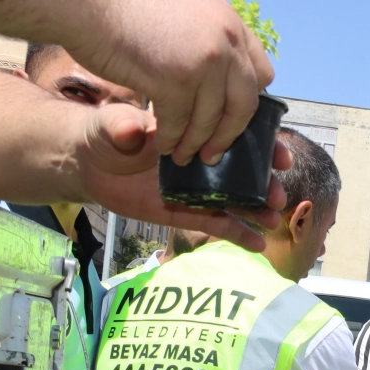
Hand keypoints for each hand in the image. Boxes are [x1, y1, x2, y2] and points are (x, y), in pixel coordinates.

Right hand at [66, 0, 276, 165]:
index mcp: (231, 24)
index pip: (261, 73)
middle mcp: (225, 43)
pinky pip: (180, 124)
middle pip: (244, 105)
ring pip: (210, 120)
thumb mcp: (185, 11)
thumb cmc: (126, 5)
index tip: (235, 116)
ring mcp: (203, 63)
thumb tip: (225, 70)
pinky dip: (171, 139)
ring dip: (196, 144)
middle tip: (216, 153)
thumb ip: (208, 36)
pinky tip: (162, 146)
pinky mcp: (174, 81)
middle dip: (229, 134)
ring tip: (184, 156)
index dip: (249, 99)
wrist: (88, 2)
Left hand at [76, 104, 287, 250]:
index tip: (281, 156)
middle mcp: (203, 163)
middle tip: (277, 196)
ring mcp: (197, 190)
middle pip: (244, 173)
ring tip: (272, 219)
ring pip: (236, 201)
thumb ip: (123, 125)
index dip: (263, 146)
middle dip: (265, 184)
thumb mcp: (112, 124)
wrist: (87, 165)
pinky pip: (217, 224)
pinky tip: (259, 245)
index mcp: (195, 133)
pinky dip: (238, 234)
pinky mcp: (187, 213)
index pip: (235, 137)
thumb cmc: (103, 135)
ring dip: (257, 210)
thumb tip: (133, 129)